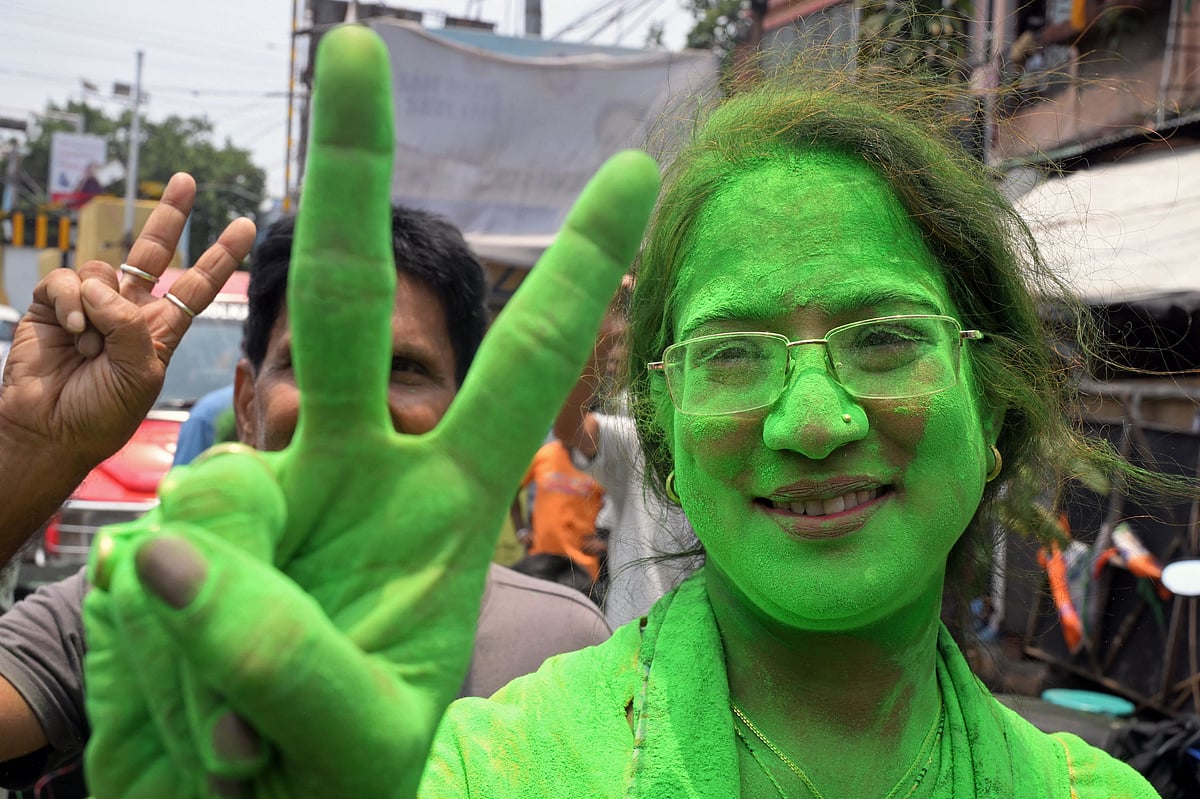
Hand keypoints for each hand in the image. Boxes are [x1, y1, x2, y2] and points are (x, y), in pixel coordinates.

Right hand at [0, 174, 253, 559]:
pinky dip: (70, 303)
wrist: (51, 429)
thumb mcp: (141, 374)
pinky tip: (73, 331)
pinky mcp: (53, 305)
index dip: (221, 257)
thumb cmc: (102, 413)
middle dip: (170, 216)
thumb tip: (106, 288)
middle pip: (154, 253)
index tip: (246, 226)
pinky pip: (66, 281)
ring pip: (103, 271)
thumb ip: (133, 327)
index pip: (197, 286)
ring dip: (98, 307)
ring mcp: (91, 305)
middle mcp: (128, 312)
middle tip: (188, 180)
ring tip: (90, 346)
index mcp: (160, 330)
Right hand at [83, 23, 658, 798]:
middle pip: (355, 312)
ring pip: (221, 501)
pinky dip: (169, 652)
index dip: (577, 273)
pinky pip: (157, 562)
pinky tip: (198, 714)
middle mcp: (357, 471)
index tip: (635, 170)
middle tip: (357, 47)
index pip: (522, 370)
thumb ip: (290, 663)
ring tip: (242, 734)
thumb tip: (179, 563)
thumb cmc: (341, 778)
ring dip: (224, 636)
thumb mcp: (355, 738)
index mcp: (445, 504)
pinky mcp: (176, 538)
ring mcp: (265, 494)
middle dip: (361, 180)